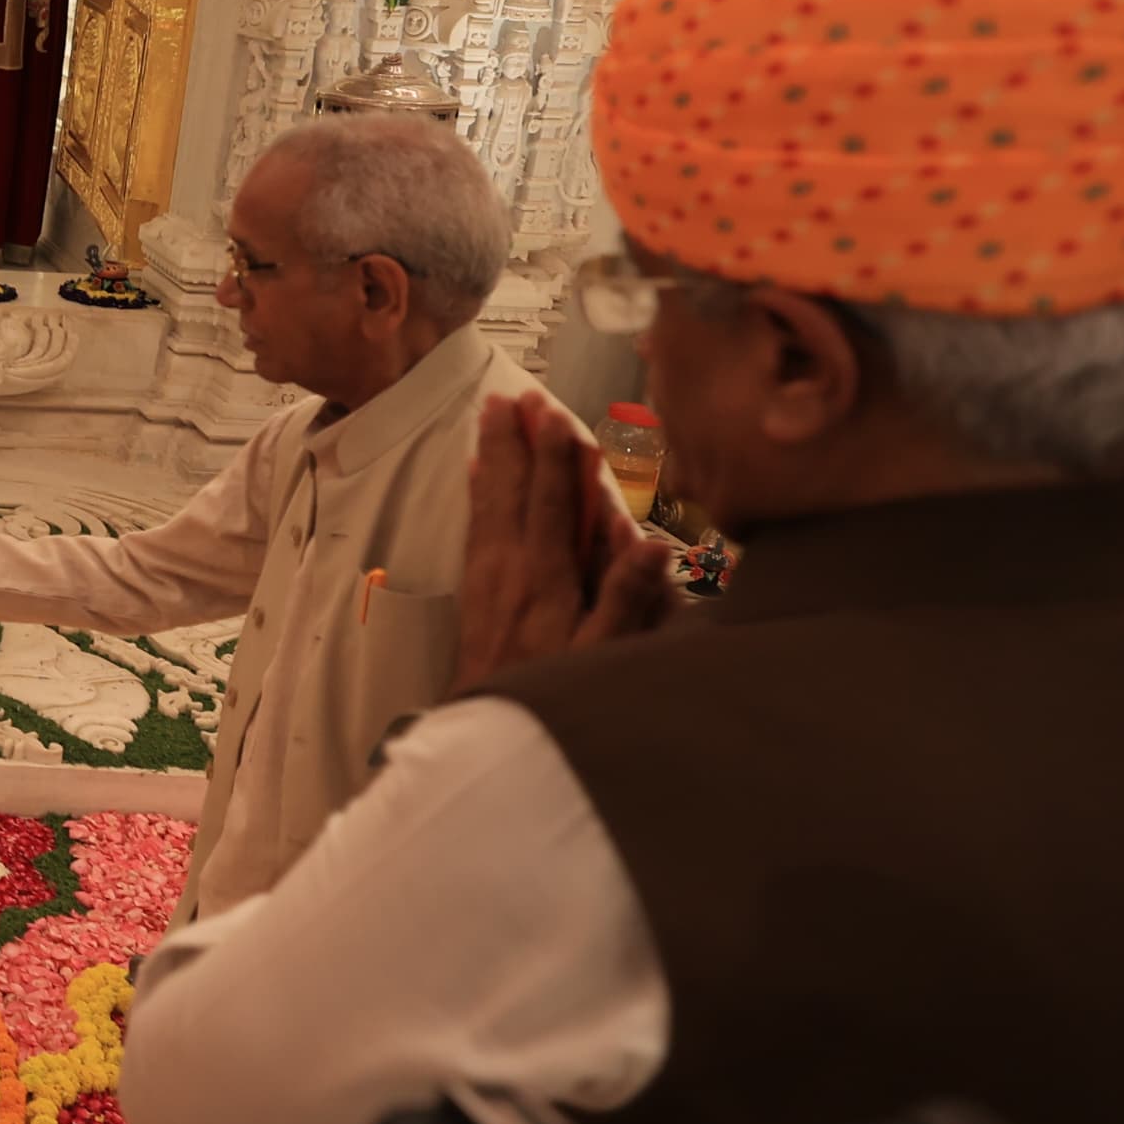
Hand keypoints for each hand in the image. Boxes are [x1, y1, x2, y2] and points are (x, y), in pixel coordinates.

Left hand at [452, 399, 677, 692]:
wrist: (481, 729)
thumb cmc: (552, 693)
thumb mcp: (601, 656)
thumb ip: (625, 600)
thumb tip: (650, 544)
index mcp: (542, 578)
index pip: (550, 504)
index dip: (554, 458)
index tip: (556, 415)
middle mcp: (507, 567)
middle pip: (511, 490)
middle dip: (516, 440)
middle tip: (515, 394)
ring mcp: (485, 576)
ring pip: (488, 500)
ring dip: (493, 455)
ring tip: (492, 414)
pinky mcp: (472, 589)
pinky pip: (474, 525)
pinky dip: (477, 492)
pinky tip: (476, 473)